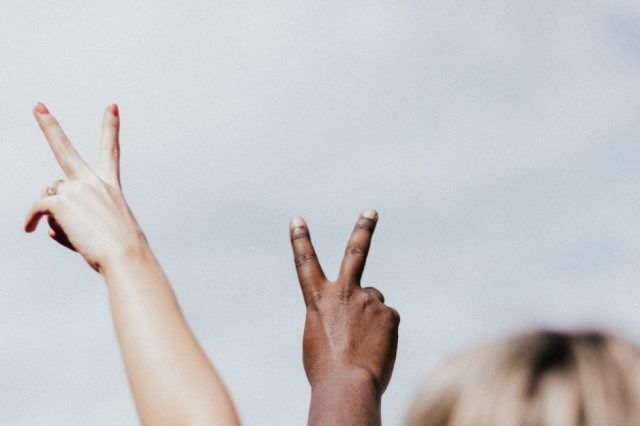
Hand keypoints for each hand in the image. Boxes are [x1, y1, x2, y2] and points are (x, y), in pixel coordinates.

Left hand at [25, 103, 147, 272]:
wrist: (126, 255)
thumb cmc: (121, 250)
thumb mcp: (103, 231)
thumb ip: (73, 221)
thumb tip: (47, 223)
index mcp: (110, 186)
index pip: (111, 151)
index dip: (111, 126)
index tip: (112, 106)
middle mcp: (94, 182)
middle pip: (66, 149)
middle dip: (50, 126)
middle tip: (38, 106)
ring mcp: (77, 190)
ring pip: (50, 196)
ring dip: (54, 214)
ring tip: (77, 234)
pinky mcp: (61, 202)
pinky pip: (37, 208)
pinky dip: (31, 219)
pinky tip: (29, 229)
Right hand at [289, 210, 399, 396]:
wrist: (346, 385)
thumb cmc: (326, 369)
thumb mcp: (320, 337)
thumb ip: (337, 315)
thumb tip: (362, 310)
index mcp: (318, 299)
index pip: (305, 263)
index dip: (300, 240)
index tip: (297, 219)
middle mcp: (344, 292)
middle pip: (355, 252)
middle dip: (363, 229)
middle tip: (372, 211)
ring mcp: (369, 300)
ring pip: (374, 302)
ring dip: (370, 318)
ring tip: (363, 344)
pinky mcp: (389, 313)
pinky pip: (387, 320)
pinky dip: (383, 333)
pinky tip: (375, 348)